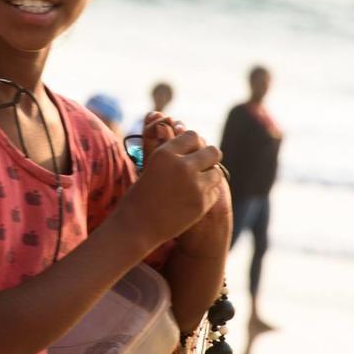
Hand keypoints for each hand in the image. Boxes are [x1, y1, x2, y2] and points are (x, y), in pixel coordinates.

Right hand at [144, 112, 229, 255]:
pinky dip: (207, 194)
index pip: (193, 136)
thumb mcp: (150, 166)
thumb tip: (180, 125)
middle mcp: (183, 166)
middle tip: (201, 167)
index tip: (190, 152)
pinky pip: (215, 191)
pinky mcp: (202, 203)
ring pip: (217, 172)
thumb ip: (169, 149)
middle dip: (208, 158)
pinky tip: (193, 199)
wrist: (136, 227)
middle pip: (212, 151)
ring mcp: (195, 186)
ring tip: (195, 184)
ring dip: (209, 176)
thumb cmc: (139, 195)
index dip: (193, 144)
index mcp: (166, 153)